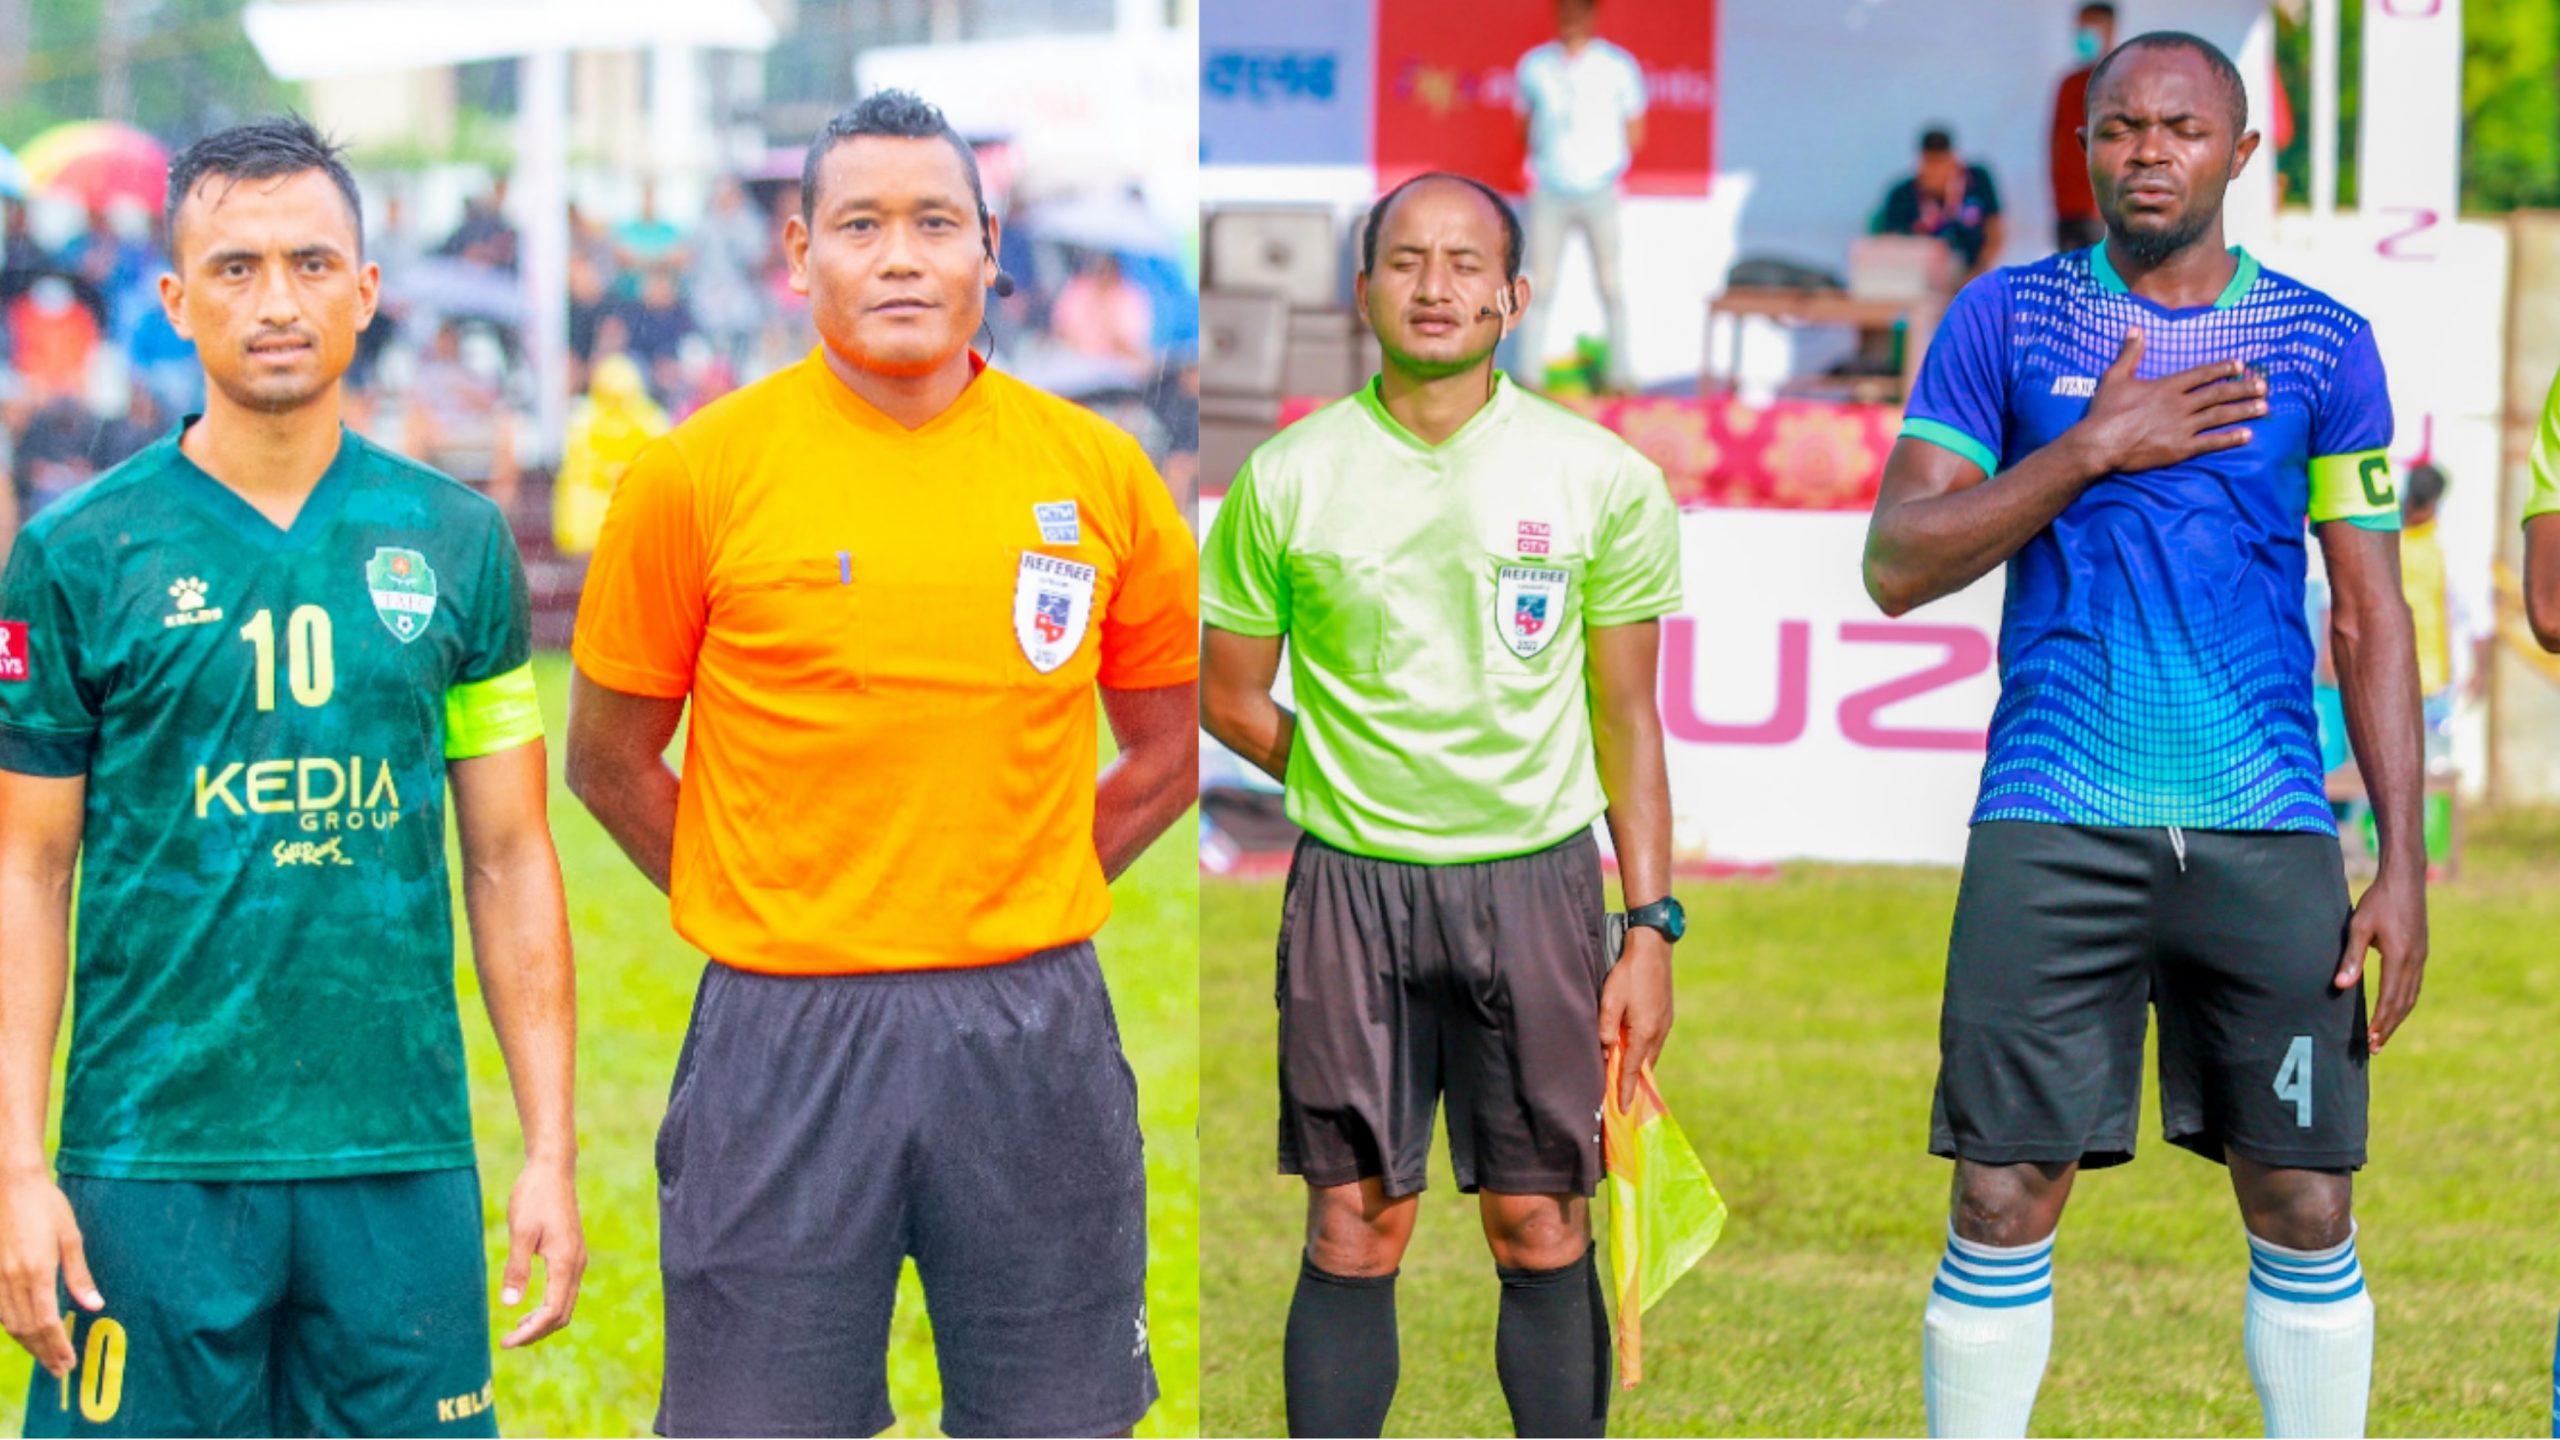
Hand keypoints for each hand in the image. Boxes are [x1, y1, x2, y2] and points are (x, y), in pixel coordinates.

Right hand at [0, 1169, 96, 1379]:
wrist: (8, 1183)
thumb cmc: (45, 1205)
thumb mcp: (70, 1237)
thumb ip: (79, 1276)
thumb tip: (94, 1306)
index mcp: (36, 1272)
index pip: (46, 1323)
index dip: (56, 1347)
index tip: (67, 1364)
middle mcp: (11, 1280)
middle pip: (26, 1330)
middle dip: (42, 1353)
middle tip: (58, 1370)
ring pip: (9, 1323)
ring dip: (26, 1344)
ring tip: (44, 1357)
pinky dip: (12, 1326)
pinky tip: (24, 1332)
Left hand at [497, 1158, 583, 1347]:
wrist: (552, 1170)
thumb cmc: (534, 1197)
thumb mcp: (520, 1232)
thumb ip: (517, 1269)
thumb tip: (510, 1305)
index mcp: (565, 1262)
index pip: (552, 1312)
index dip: (530, 1333)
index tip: (506, 1343)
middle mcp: (576, 1264)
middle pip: (563, 1314)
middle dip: (537, 1333)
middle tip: (507, 1342)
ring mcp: (577, 1260)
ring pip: (566, 1305)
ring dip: (543, 1322)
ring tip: (516, 1329)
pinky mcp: (572, 1254)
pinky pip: (565, 1291)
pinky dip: (549, 1307)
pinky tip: (529, 1307)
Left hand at [1598, 929, 1674, 1109]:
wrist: (1653, 949)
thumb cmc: (1628, 973)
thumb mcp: (1610, 999)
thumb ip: (1605, 1027)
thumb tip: (1605, 1050)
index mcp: (1644, 1032)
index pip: (1631, 1070)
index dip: (1624, 1090)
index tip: (1622, 1110)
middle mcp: (1658, 1032)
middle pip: (1643, 1067)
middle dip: (1632, 1083)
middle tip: (1621, 1099)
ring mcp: (1665, 1024)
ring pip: (1650, 1055)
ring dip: (1638, 1067)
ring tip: (1626, 1080)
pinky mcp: (1666, 1016)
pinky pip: (1655, 1043)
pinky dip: (1644, 1053)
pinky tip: (1635, 1052)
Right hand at [2069, 329, 2264, 475]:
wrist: (2099, 443)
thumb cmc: (2105, 411)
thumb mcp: (2114, 376)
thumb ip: (2129, 352)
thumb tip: (2135, 328)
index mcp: (2167, 387)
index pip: (2202, 374)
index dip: (2223, 369)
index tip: (2241, 366)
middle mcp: (2180, 404)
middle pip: (2218, 394)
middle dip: (2243, 389)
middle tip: (2264, 386)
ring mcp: (2182, 427)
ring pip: (2220, 416)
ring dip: (2243, 410)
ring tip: (2263, 407)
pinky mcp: (2180, 449)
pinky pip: (2211, 443)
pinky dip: (2230, 438)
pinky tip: (2247, 435)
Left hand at [2335, 865, 2427, 1051]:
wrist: (2406, 880)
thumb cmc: (2378, 901)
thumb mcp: (2359, 926)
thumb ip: (2351, 957)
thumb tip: (2341, 986)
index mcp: (2400, 957)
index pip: (2389, 998)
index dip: (2380, 1021)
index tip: (2369, 1039)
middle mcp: (2415, 961)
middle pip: (2403, 1003)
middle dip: (2389, 1026)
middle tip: (2375, 1047)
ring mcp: (2421, 957)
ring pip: (2411, 996)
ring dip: (2398, 1017)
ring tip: (2384, 1035)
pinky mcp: (2421, 952)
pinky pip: (2414, 985)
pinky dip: (2405, 1002)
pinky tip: (2396, 1009)